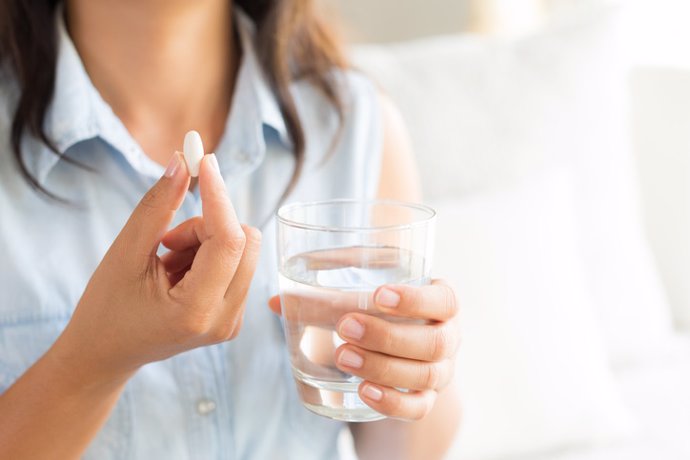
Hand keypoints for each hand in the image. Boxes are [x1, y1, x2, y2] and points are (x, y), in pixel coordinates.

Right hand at [52, 152, 260, 386]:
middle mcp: (225, 320)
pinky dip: (209, 255)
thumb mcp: (124, 254)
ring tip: (167, 263)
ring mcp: (233, 321)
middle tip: (167, 240)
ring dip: (205, 241)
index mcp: (196, 311)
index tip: (203, 160)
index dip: (218, 196)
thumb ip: (156, 207)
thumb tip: (183, 162)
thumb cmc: (106, 308)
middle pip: (245, 241)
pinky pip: (237, 264)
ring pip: (243, 249)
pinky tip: (178, 273)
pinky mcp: (234, 316)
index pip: (228, 241)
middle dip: (207, 225)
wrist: (106, 355)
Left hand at [268, 280, 459, 420]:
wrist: (400, 349)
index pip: (444, 300)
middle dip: (387, 336)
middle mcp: (447, 338)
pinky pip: (416, 408)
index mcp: (441, 302)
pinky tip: (362, 391)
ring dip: (382, 367)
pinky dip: (391, 401)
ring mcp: (440, 372)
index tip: (378, 295)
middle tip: (345, 326)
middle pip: (434, 343)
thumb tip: (277, 301)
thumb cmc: (381, 311)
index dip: (416, 300)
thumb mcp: (363, 293)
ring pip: (424, 376)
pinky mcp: (425, 400)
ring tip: (342, 356)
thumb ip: (326, 292)